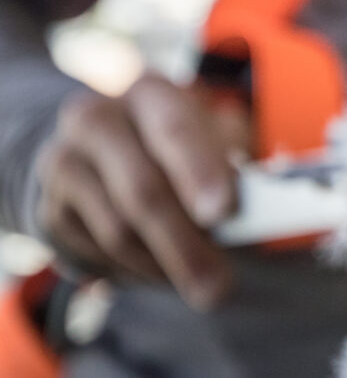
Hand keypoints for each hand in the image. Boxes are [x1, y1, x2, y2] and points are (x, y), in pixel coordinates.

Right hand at [34, 73, 237, 309]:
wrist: (99, 151)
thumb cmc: (176, 145)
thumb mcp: (210, 134)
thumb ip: (233, 162)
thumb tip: (264, 208)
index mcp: (149, 93)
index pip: (174, 129)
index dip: (199, 171)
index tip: (224, 212)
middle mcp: (98, 119)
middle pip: (142, 188)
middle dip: (185, 243)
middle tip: (218, 284)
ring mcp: (65, 164)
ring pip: (117, 230)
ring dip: (164, 265)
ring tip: (200, 282)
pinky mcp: (50, 210)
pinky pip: (96, 253)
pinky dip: (135, 271)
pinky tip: (159, 270)